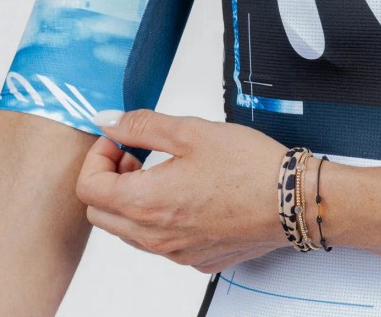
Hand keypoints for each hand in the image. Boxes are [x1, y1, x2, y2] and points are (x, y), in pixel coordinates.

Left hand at [76, 109, 289, 272]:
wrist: (293, 200)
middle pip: (101, 212)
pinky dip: (156, 216)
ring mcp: (177, 253)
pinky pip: (159, 242)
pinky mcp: (197, 258)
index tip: (118, 140)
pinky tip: (185, 193)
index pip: (88, 188)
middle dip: (109, 178)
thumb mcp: (189, 131)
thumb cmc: (247, 166)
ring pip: (128, 230)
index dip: (97, 156)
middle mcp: (156, 238)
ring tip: (160, 171)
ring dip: (130, 197)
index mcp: (146, 204)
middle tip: (135, 155)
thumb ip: (140, 126)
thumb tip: (108, 122)